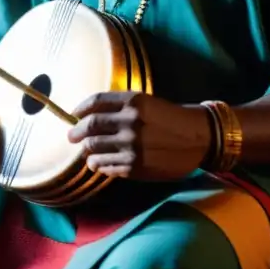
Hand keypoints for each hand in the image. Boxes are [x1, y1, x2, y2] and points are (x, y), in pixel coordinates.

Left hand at [67, 92, 211, 180]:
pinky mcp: (135, 167)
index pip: (95, 103)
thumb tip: (86, 116)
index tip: (74, 114)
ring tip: (87, 152)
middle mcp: (130, 122)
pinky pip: (107, 167)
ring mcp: (132, 146)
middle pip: (90, 127)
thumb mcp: (146, 102)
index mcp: (133, 101)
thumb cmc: (170, 117)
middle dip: (76, 132)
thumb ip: (119, 106)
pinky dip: (99, 165)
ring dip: (87, 151)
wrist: (198, 138)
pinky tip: (99, 164)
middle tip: (71, 136)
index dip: (80, 108)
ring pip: (94, 149)